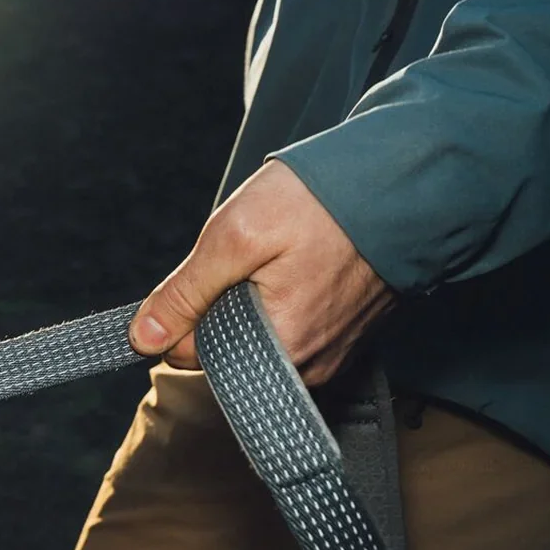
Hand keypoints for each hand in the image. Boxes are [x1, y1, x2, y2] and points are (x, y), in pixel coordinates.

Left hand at [128, 160, 394, 385]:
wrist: (408, 182)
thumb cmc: (325, 204)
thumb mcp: (234, 237)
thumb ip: (184, 294)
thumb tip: (142, 339)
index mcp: (277, 353)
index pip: (188, 354)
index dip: (185, 309)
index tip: (213, 269)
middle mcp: (306, 367)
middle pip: (221, 348)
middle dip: (219, 304)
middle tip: (251, 257)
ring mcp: (329, 354)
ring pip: (252, 337)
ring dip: (250, 300)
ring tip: (281, 257)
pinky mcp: (343, 337)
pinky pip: (288, 329)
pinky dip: (281, 299)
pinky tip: (300, 265)